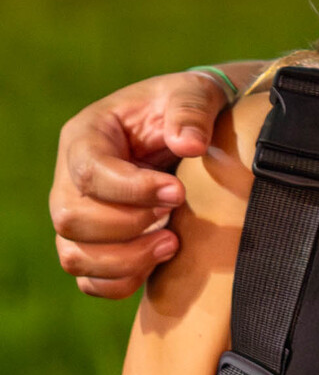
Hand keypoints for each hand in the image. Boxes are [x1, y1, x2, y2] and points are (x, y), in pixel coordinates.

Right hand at [50, 73, 232, 298]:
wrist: (191, 129)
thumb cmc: (184, 106)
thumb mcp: (192, 92)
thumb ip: (190, 110)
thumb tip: (190, 144)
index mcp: (86, 135)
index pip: (89, 171)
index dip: (131, 189)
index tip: (178, 192)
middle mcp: (70, 178)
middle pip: (71, 218)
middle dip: (127, 225)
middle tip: (174, 215)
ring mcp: (78, 214)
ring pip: (74, 255)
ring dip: (124, 259)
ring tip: (172, 244)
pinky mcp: (93, 244)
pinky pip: (88, 280)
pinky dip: (120, 282)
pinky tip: (157, 263)